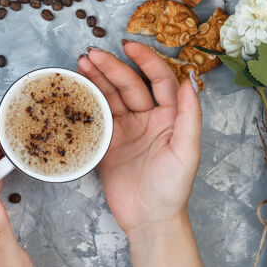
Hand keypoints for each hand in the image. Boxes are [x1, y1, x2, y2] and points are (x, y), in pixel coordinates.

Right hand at [77, 41, 201, 236]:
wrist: (149, 220)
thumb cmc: (173, 189)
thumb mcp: (187, 152)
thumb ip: (190, 115)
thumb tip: (190, 78)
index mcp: (171, 116)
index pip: (159, 79)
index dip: (145, 60)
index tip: (128, 46)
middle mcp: (149, 118)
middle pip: (130, 84)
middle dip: (111, 67)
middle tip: (91, 54)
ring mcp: (127, 129)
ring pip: (111, 96)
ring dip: (97, 78)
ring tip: (80, 63)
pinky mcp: (108, 143)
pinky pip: (96, 116)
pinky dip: (87, 101)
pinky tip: (76, 88)